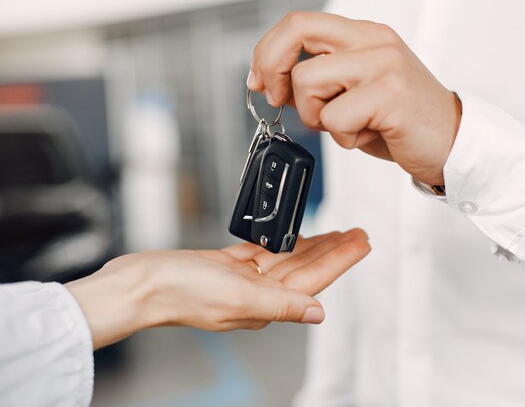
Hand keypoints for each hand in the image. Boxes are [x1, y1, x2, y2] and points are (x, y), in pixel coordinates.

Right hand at [66, 229, 369, 349]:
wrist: (141, 283)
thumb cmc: (180, 292)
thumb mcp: (238, 297)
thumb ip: (280, 304)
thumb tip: (317, 313)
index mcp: (265, 304)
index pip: (314, 280)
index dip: (341, 260)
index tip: (362, 243)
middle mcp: (258, 294)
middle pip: (306, 268)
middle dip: (334, 250)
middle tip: (357, 233)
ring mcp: (243, 280)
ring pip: (288, 258)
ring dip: (313, 244)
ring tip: (335, 231)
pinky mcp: (227, 266)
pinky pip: (263, 252)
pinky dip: (280, 242)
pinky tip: (292, 234)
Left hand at [247, 12, 461, 185]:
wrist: (452, 142)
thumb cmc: (401, 122)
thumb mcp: (354, 93)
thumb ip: (318, 82)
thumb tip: (272, 84)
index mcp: (364, 35)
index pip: (300, 23)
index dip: (268, 51)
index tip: (259, 81)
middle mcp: (373, 41)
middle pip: (296, 31)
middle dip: (272, 68)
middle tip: (277, 98)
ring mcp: (382, 64)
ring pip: (307, 80)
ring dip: (316, 116)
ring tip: (348, 126)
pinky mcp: (389, 94)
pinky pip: (334, 117)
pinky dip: (343, 137)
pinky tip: (368, 135)